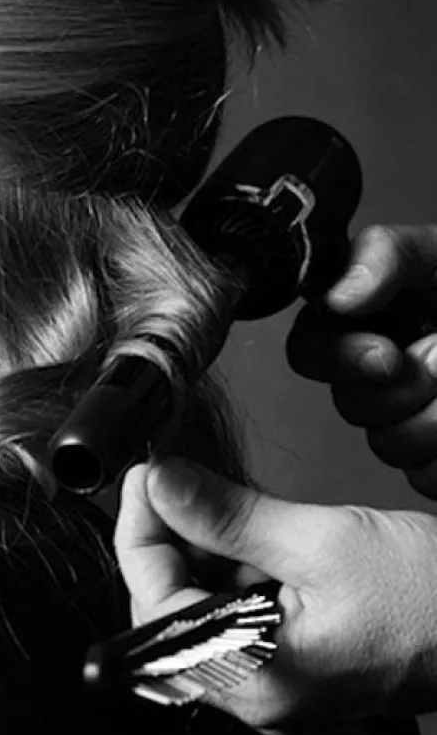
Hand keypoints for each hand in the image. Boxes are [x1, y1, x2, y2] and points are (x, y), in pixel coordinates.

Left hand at [114, 457, 436, 734]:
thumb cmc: (431, 599)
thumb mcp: (319, 541)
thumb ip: (229, 515)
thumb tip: (162, 484)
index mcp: (257, 678)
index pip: (156, 606)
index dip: (140, 533)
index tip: (146, 476)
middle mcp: (259, 688)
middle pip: (174, 604)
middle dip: (171, 534)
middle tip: (176, 475)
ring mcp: (278, 672)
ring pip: (206, 597)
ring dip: (205, 541)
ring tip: (226, 496)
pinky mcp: (296, 651)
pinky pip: (242, 601)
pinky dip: (239, 556)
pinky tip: (258, 526)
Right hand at [287, 224, 436, 497]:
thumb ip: (386, 256)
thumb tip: (338, 296)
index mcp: (367, 318)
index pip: (309, 350)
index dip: (339, 358)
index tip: (386, 356)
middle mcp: (379, 373)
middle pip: (350, 404)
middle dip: (407, 387)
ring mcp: (409, 421)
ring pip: (390, 445)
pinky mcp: (435, 462)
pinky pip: (428, 478)